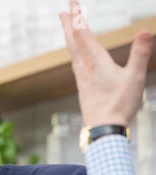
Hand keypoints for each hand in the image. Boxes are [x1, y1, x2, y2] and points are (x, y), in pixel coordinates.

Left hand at [59, 0, 153, 126]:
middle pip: (73, 40)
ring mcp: (81, 76)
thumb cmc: (119, 105)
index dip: (77, 16)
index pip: (83, 33)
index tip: (71, 2)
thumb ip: (140, 55)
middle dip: (68, 23)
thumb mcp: (134, 78)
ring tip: (67, 27)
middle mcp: (84, 66)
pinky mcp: (82, 85)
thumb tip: (146, 32)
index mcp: (95, 61)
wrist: (103, 128)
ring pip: (72, 51)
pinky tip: (75, 55)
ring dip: (69, 36)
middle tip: (62, 10)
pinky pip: (75, 62)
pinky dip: (73, 50)